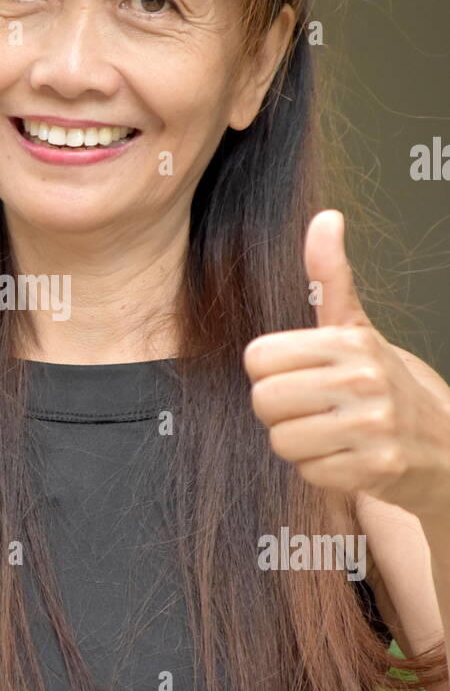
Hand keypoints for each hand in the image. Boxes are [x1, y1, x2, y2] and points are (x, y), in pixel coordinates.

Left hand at [242, 210, 449, 520]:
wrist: (449, 447)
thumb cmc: (393, 387)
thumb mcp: (361, 330)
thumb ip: (332, 278)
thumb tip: (325, 217)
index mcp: (351, 342)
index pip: (259, 357)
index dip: (270, 372)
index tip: (299, 375)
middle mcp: (363, 380)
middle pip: (264, 400)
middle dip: (281, 412)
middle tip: (314, 410)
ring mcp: (372, 426)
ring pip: (282, 441)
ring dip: (301, 444)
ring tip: (333, 433)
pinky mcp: (377, 469)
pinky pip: (309, 473)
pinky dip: (323, 471)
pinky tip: (349, 457)